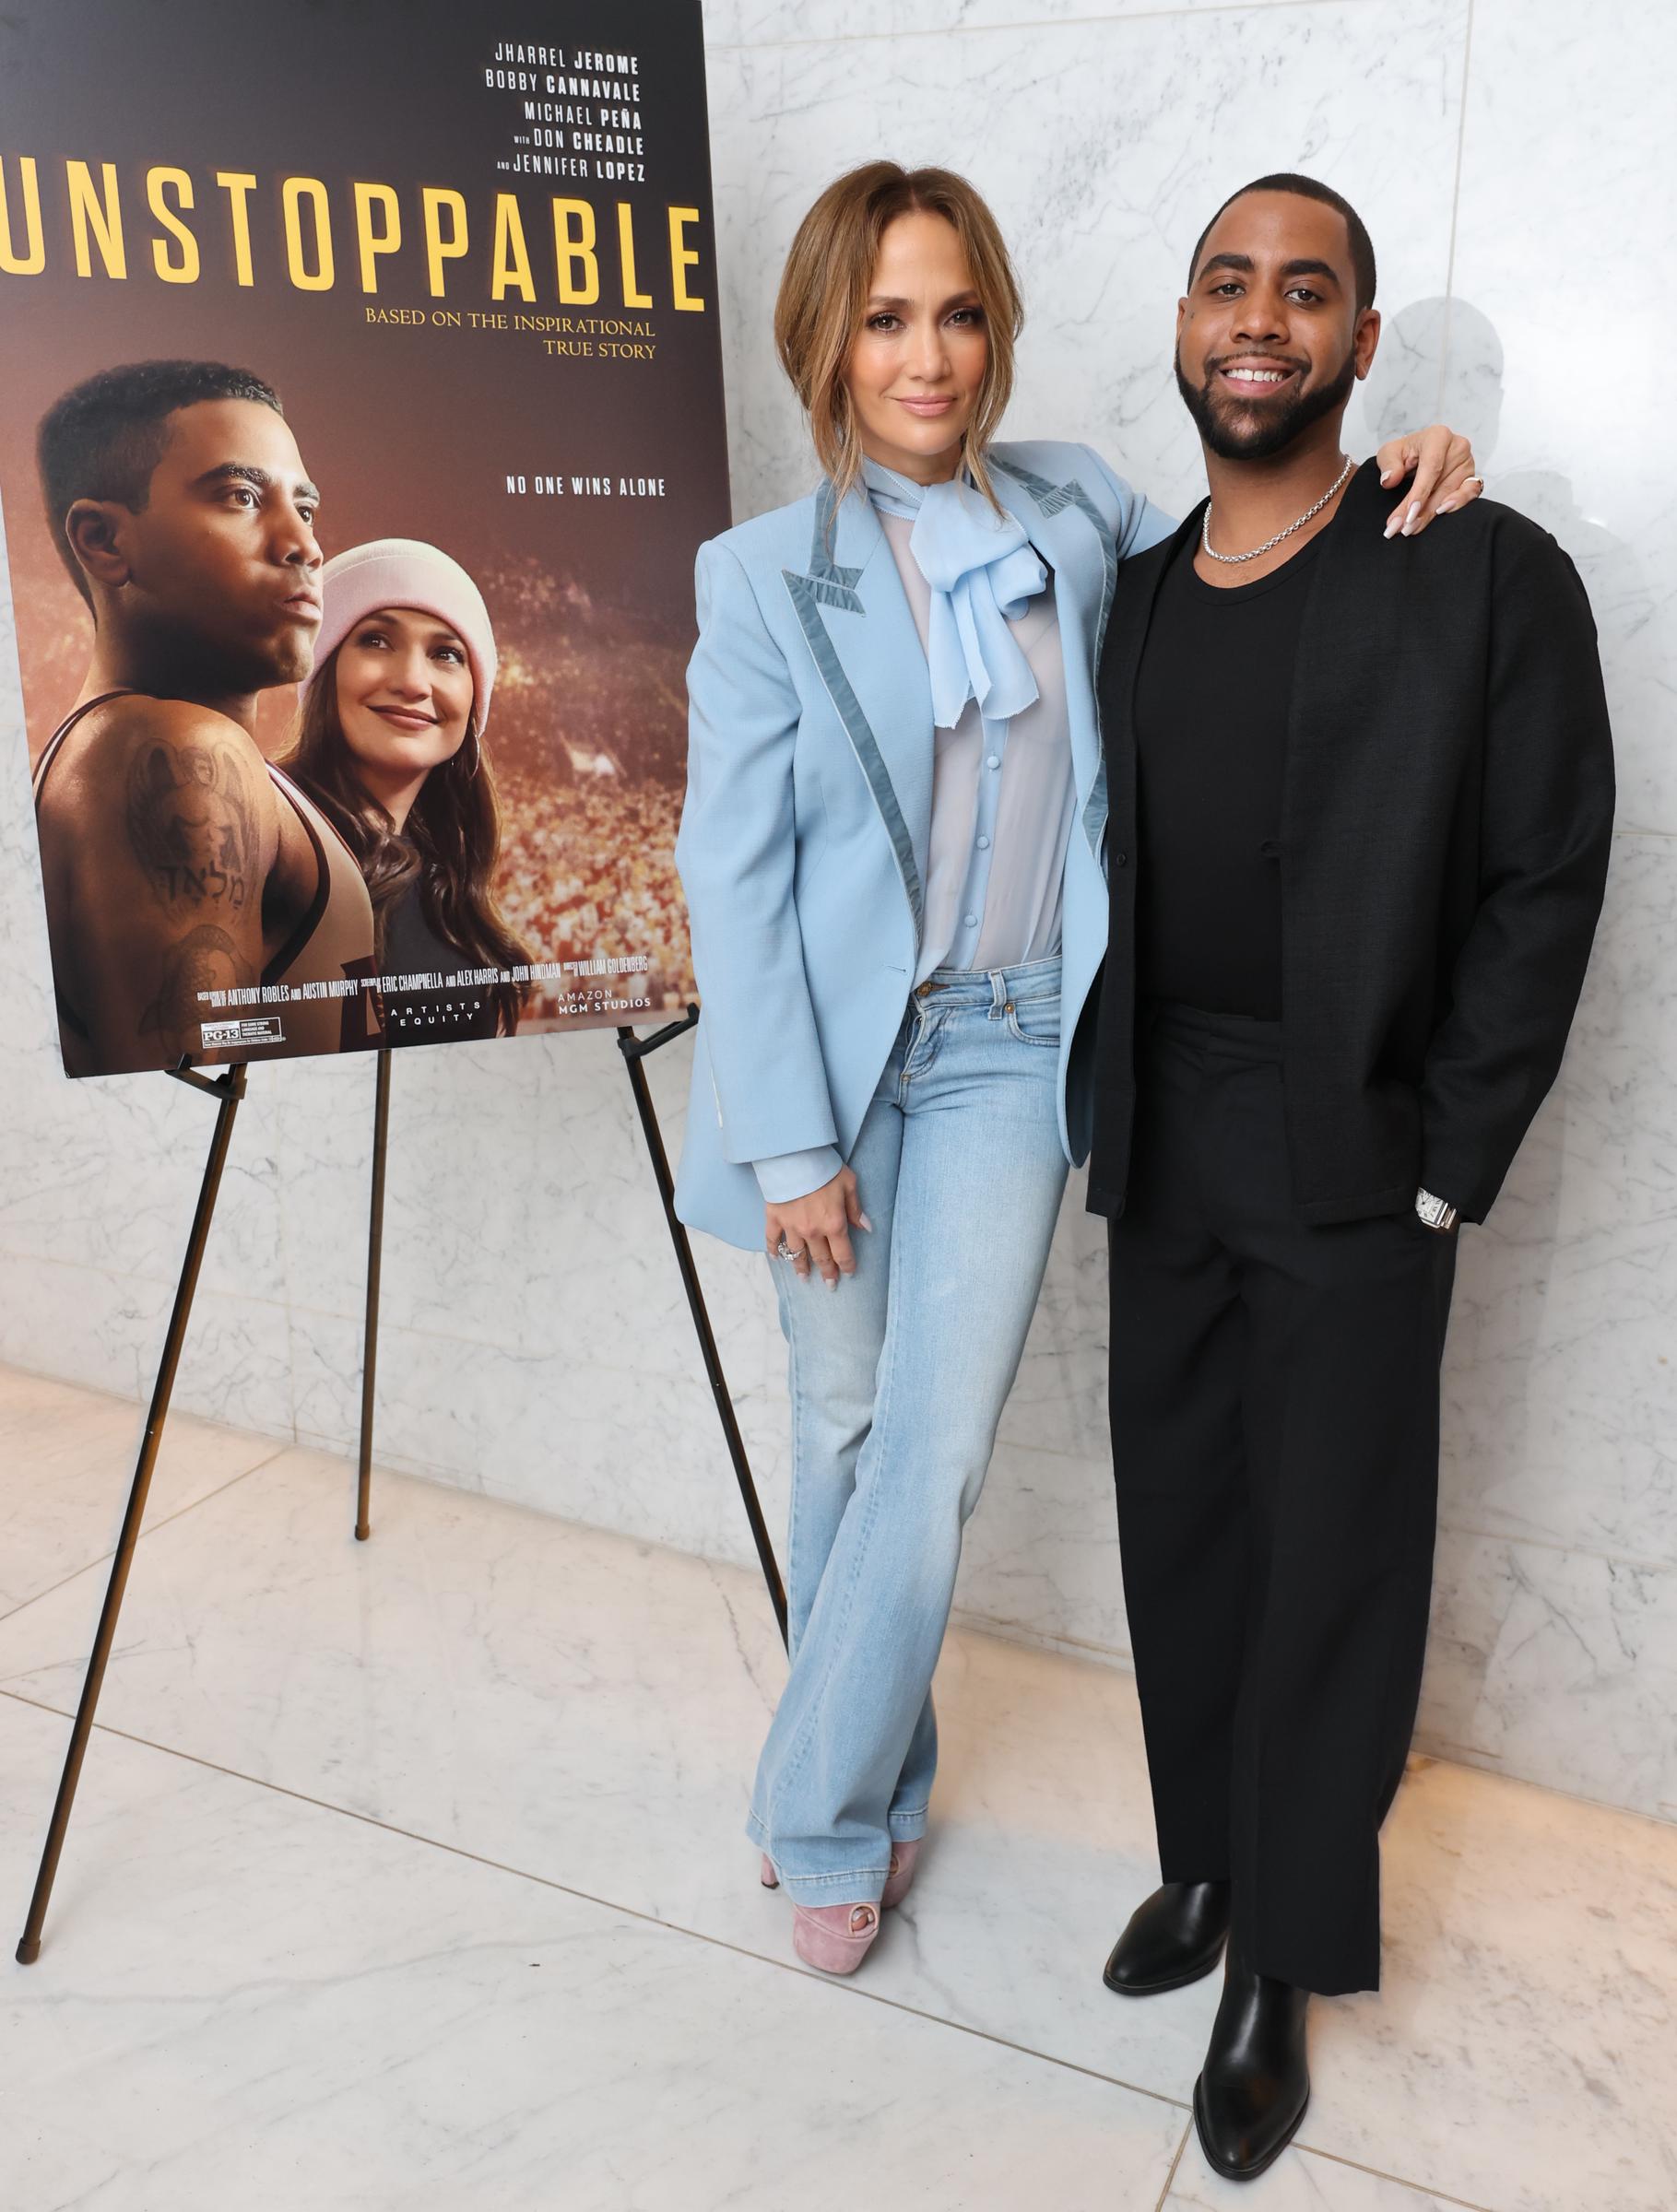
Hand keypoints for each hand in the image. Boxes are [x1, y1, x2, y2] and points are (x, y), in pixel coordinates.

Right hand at [765, 1167, 868, 1287]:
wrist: (794, 1157)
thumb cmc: (825, 1168)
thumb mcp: (849, 1184)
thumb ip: (855, 1209)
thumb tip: (866, 1228)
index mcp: (834, 1225)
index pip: (843, 1254)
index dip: (848, 1266)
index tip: (849, 1273)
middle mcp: (813, 1232)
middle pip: (822, 1258)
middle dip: (828, 1273)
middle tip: (830, 1284)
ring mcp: (792, 1227)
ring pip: (797, 1254)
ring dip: (801, 1268)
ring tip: (804, 1277)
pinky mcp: (774, 1218)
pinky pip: (773, 1240)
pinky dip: (774, 1251)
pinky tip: (776, 1259)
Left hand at [1374, 424, 1482, 537]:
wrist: (1419, 455)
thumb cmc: (1405, 453)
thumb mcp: (1389, 453)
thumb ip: (1388, 464)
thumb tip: (1389, 480)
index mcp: (1438, 436)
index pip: (1432, 466)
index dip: (1421, 492)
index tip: (1409, 514)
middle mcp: (1458, 446)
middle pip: (1441, 484)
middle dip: (1421, 510)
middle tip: (1403, 529)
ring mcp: (1468, 462)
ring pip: (1451, 493)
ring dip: (1431, 514)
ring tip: (1412, 528)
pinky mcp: (1472, 476)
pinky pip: (1470, 493)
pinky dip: (1458, 505)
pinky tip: (1442, 515)